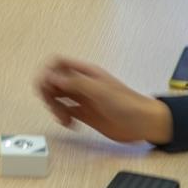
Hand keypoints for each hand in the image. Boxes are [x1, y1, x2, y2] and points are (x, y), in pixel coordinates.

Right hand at [36, 57, 173, 144]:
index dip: (48, 72)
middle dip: (48, 93)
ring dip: (54, 107)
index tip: (45, 86)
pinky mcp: (85, 114)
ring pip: (58, 97)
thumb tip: (52, 77)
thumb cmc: (128, 103)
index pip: (59, 64)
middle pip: (55, 81)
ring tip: (63, 119)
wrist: (142, 123)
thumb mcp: (99, 90)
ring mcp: (83, 99)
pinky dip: (62, 117)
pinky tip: (70, 123)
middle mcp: (82, 84)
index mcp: (86, 73)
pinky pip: (66, 112)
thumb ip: (75, 83)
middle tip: (52, 105)